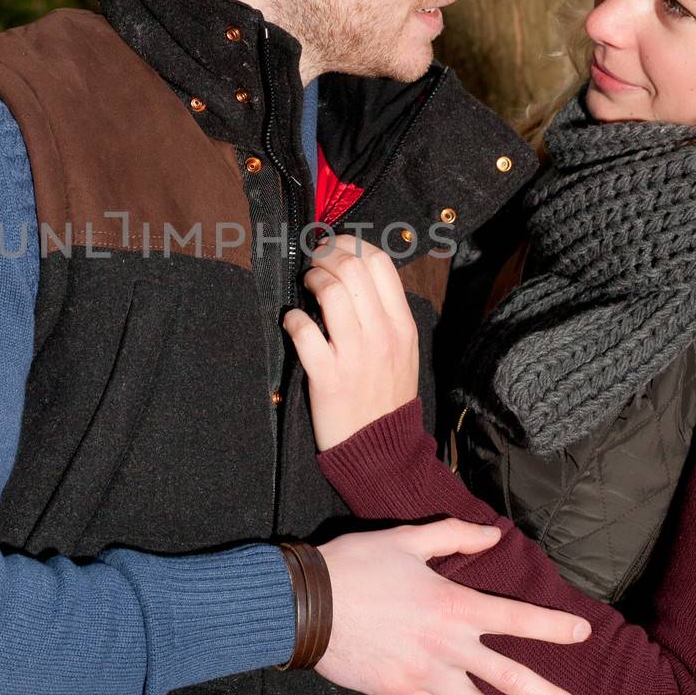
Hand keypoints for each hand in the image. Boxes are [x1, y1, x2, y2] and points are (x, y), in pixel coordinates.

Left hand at [284, 234, 418, 449]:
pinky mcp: (328, 377)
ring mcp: (356, 355)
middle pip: (353, 268)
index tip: (335, 247)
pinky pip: (305, 332)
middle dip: (326, 255)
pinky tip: (293, 323)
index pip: (381, 263)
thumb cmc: (386, 398)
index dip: (352, 244)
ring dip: (312, 280)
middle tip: (314, 263)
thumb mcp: (402, 351)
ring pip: (332, 292)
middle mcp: (382, 335)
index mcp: (402, 325)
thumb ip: (386, 314)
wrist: (381, 450)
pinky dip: (293, 320)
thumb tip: (356, 276)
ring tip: (306, 287)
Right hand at [314, 519, 590, 694]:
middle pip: (511, 678)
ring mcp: (423, 675)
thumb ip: (453, 535)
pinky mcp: (398, 693)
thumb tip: (492, 536)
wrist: (304, 605)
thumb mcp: (406, 539)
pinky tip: (441, 694)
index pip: (516, 618)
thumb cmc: (355, 565)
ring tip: (484, 694)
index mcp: (452, 605)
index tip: (582, 633)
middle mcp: (446, 646)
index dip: (553, 627)